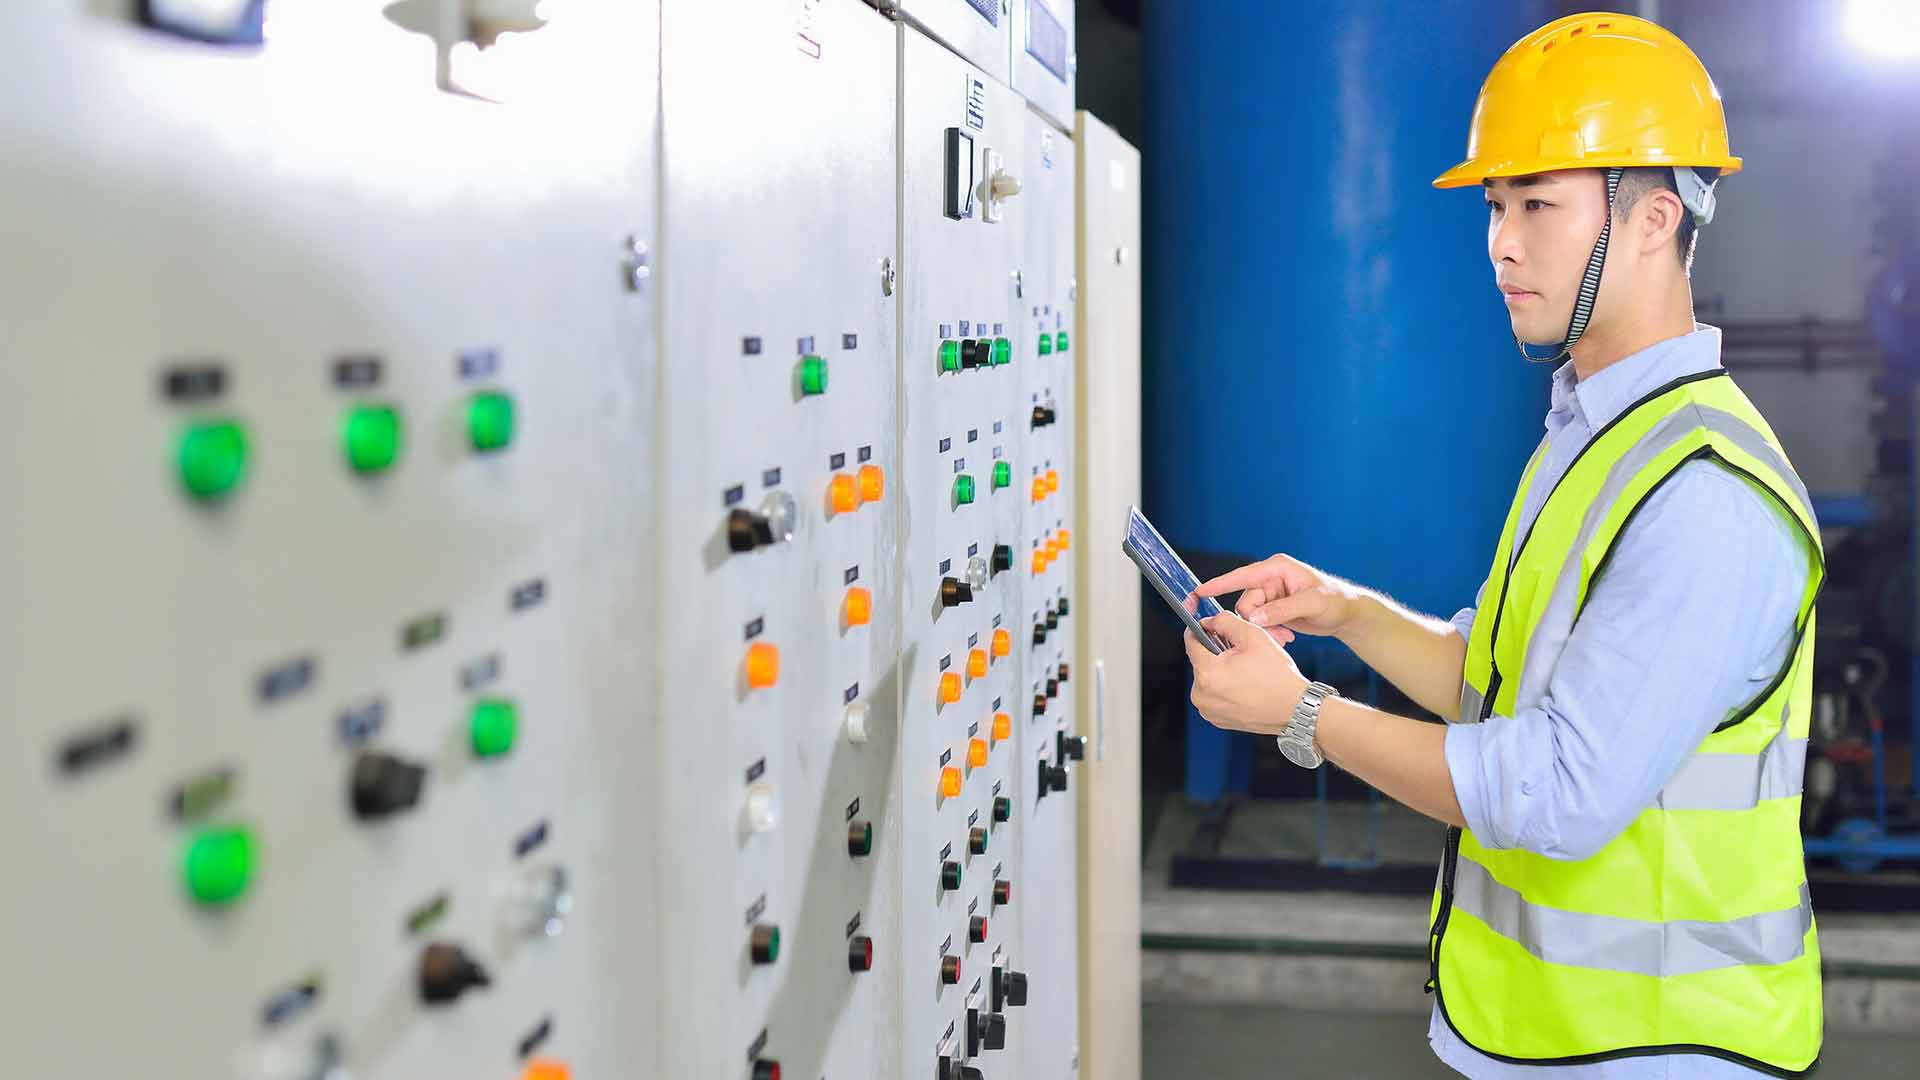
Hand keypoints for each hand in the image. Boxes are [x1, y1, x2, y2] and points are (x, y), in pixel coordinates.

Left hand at [1184, 612, 1308, 736]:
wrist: (1295, 709)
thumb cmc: (1278, 676)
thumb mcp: (1253, 636)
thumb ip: (1225, 621)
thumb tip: (1209, 621)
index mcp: (1207, 673)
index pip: (1191, 641)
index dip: (1201, 629)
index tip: (1211, 626)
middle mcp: (1202, 695)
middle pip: (1200, 661)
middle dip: (1216, 652)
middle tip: (1240, 653)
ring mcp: (1208, 710)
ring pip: (1207, 678)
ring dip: (1221, 670)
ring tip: (1245, 671)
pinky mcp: (1217, 719)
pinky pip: (1214, 695)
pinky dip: (1225, 688)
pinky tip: (1245, 686)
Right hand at [1193, 553, 1362, 642]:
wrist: (1348, 614)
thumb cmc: (1336, 601)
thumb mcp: (1312, 604)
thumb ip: (1282, 610)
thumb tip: (1255, 619)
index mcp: (1276, 568)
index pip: (1242, 576)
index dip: (1218, 584)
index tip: (1197, 592)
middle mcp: (1270, 579)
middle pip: (1245, 602)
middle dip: (1255, 622)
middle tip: (1279, 634)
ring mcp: (1271, 594)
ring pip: (1250, 616)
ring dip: (1264, 630)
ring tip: (1286, 637)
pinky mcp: (1273, 608)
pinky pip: (1259, 623)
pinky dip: (1269, 632)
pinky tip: (1287, 636)